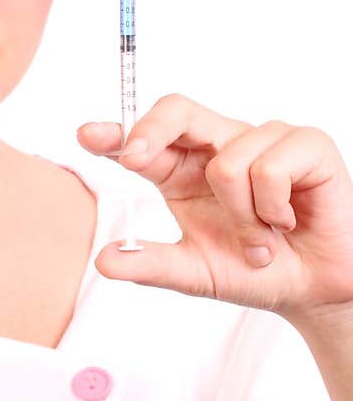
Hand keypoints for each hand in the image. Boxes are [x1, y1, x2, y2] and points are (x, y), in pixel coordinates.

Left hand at [77, 94, 352, 328]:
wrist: (312, 290)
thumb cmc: (255, 271)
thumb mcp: (193, 274)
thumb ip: (150, 265)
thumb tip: (102, 261)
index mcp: (184, 170)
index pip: (146, 141)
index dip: (117, 133)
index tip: (87, 136)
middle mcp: (220, 147)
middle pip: (177, 110)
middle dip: (151, 129)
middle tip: (136, 159)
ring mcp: (264, 140)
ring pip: (226, 162)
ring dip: (241, 217)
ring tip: (260, 240)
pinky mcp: (306, 145)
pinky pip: (269, 168)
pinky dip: (273, 209)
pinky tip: (287, 220)